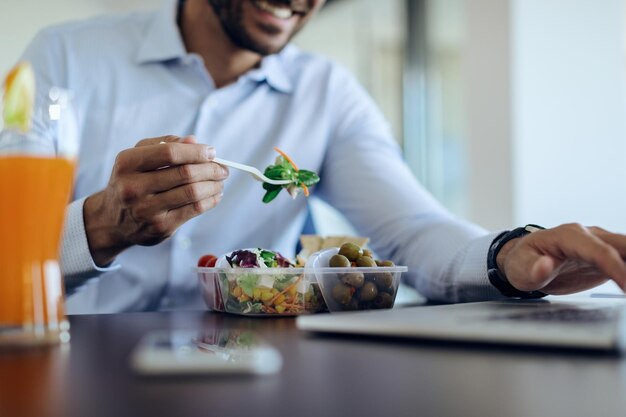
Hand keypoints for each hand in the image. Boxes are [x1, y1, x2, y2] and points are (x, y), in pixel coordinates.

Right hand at [83, 135, 227, 265]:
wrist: (112, 219)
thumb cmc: (131, 180)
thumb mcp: (138, 157)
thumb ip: (165, 144)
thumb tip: (195, 141)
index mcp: (127, 163)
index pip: (169, 153)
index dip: (196, 151)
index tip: (212, 152)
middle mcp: (133, 187)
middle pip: (185, 174)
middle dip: (210, 169)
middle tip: (223, 168)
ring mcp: (146, 209)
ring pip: (192, 193)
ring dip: (214, 185)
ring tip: (220, 181)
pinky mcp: (160, 227)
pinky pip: (194, 210)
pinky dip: (210, 200)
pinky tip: (215, 195)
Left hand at [497, 223, 625, 294]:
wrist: (525, 260)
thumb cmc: (522, 262)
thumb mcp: (520, 268)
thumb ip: (533, 268)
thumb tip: (546, 265)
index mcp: (568, 236)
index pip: (598, 251)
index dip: (615, 268)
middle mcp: (587, 236)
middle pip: (620, 245)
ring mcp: (597, 244)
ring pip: (625, 249)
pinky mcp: (603, 257)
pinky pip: (623, 260)